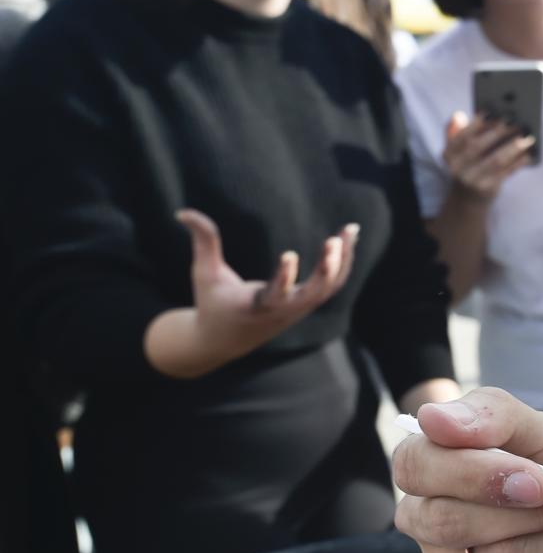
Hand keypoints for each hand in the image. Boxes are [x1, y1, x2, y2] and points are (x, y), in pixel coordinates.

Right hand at [176, 209, 358, 361]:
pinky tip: (349, 238)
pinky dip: (343, 262)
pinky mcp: (308, 304)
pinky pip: (333, 284)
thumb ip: (202, 242)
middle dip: (326, 270)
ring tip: (349, 230)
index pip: (274, 295)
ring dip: (343, 260)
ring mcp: (300, 309)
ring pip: (330, 287)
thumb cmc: (212, 303)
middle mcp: (284, 310)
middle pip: (314, 294)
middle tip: (333, 241)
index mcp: (256, 306)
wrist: (225, 340)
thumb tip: (182, 211)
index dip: (284, 278)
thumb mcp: (203, 274)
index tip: (289, 254)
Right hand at [443, 112, 533, 201]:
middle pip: (478, 147)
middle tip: (515, 122)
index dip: (476, 123)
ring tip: (528, 138)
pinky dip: (518, 163)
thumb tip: (459, 115)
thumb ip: (457, 132)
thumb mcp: (457, 151)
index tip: (492, 112)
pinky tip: (528, 155)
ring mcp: (471, 180)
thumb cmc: (467, 167)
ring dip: (514, 147)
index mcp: (449, 154)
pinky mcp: (486, 190)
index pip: (463, 136)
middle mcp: (457, 168)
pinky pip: (506, 173)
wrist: (467, 199)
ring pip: (496, 160)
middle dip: (498, 132)